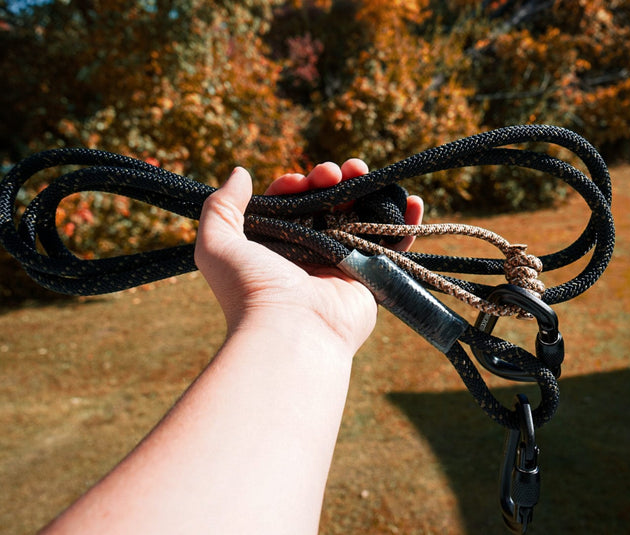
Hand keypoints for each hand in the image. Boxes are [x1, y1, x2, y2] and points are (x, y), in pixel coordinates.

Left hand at [195, 159, 423, 352]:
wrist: (291, 331)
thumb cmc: (251, 290)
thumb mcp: (217, 244)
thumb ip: (221, 207)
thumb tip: (240, 172)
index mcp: (275, 245)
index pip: (289, 203)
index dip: (295, 184)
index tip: (299, 181)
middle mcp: (308, 253)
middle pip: (327, 204)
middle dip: (333, 180)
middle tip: (336, 172)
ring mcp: (341, 263)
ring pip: (360, 216)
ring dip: (366, 190)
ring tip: (366, 172)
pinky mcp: (370, 276)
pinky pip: (393, 243)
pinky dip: (406, 222)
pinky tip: (412, 201)